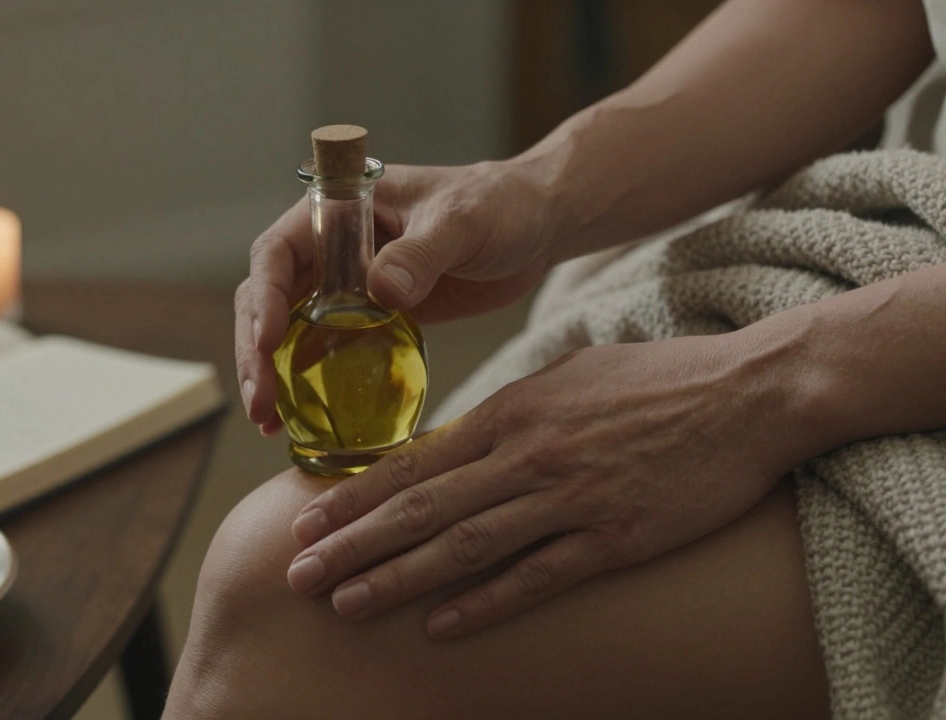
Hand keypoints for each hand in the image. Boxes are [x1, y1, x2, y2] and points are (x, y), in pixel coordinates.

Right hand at [235, 161, 560, 434]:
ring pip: (288, 330)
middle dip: (256, 351)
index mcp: (338, 209)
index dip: (265, 297)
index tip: (267, 341)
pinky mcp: (369, 317)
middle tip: (260, 405)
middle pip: (269, 298)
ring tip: (269, 425)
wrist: (534, 225)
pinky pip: (326, 351)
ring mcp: (346, 285)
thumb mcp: (462, 223)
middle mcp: (330, 247)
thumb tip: (379, 292)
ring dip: (273, 375)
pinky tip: (303, 424)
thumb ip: (421, 254)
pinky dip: (309, 385)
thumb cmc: (499, 205)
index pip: (278, 251)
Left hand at [282, 334, 823, 638]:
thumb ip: (509, 413)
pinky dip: (485, 604)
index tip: (306, 520)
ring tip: (347, 604)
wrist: (747, 393)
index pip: (414, 461)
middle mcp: (527, 454)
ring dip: (397, 579)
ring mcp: (569, 498)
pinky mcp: (614, 538)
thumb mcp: (567, 377)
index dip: (354, 496)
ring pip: (464, 546)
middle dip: (353, 544)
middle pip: (421, 509)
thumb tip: (458, 442)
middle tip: (299, 574)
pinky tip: (442, 625)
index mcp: (512, 411)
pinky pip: (536, 577)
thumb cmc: (655, 380)